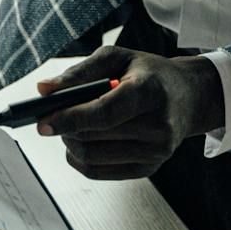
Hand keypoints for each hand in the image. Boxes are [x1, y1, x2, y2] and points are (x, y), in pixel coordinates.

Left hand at [34, 45, 223, 180]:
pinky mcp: (149, 168)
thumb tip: (43, 90)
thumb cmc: (148, 74)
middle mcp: (159, 125)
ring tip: (70, 127)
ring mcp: (157, 151)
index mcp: (151, 91)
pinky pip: (99, 172)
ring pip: (92, 157)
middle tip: (52, 117)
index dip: (70, 118)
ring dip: (70, 143)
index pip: (105, 112)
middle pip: (93, 137)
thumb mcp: (118, 57)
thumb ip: (80, 72)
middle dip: (65, 129)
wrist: (189, 96)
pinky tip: (81, 142)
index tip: (41, 122)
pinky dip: (80, 159)